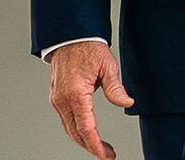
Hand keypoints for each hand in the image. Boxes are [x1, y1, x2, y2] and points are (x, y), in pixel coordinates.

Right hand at [47, 42, 134, 158]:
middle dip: (91, 147)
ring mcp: (57, 100)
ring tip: (100, 148)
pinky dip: (77, 130)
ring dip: (84, 140)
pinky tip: (87, 133)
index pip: (86, 128)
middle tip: (107, 155)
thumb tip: (127, 103)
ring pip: (69, 128)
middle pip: (75, 133)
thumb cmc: (90, 49)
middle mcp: (62, 100)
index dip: (96, 145)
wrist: (71, 37)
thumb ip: (115, 88)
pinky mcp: (57, 98)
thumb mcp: (108, 66)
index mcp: (75, 94)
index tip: (105, 155)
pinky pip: (66, 120)